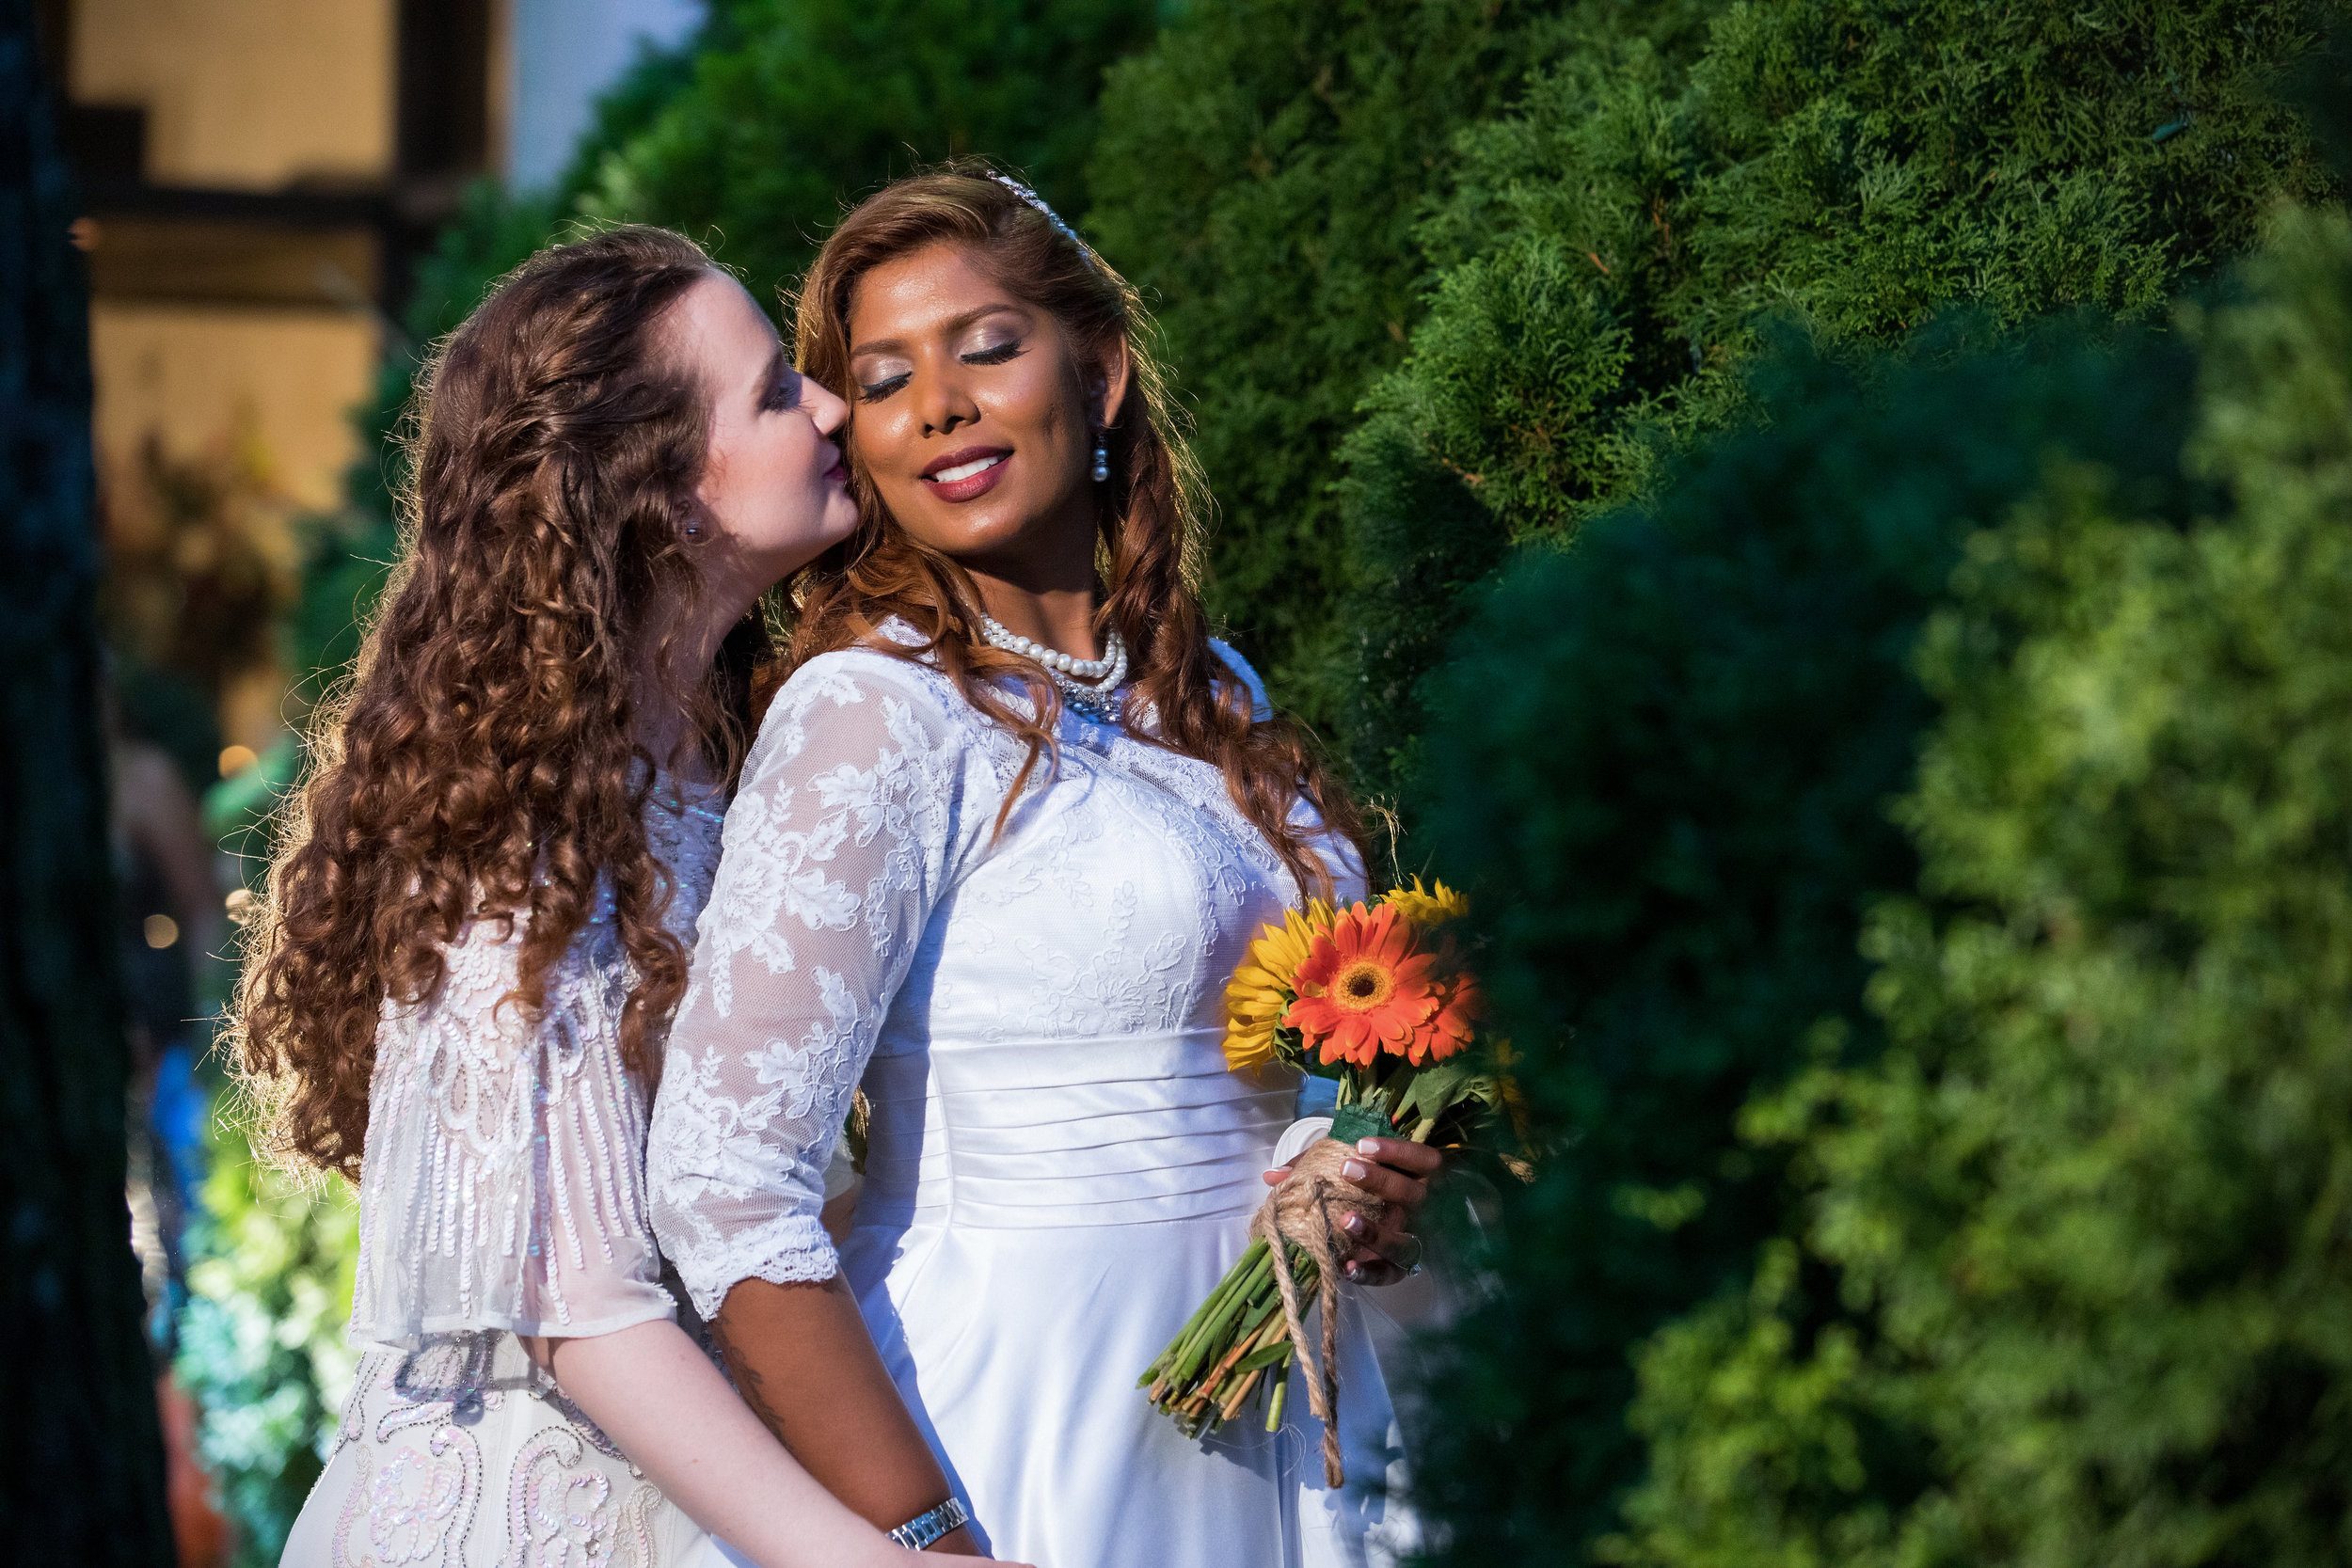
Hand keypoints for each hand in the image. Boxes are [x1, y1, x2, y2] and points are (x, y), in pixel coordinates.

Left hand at [1261, 1135, 1440, 1285]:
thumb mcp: (1339, 1166)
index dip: (1397, 1151)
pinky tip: (1346, 1265)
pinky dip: (1369, 1273)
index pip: (1421, 1158)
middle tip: (1346, 1169)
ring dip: (1375, 1232)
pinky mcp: (1399, 1269)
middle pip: (1412, 1195)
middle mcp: (1418, 1209)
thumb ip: (1310, 1167)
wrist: (1374, 1223)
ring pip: (1405, 1241)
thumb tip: (1272, 1175)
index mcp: (1413, 1176)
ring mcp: (1411, 1240)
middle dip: (1380, 1180)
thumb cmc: (1358, 1186)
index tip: (1362, 1145)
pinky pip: (1390, 1275)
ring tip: (1345, 1220)